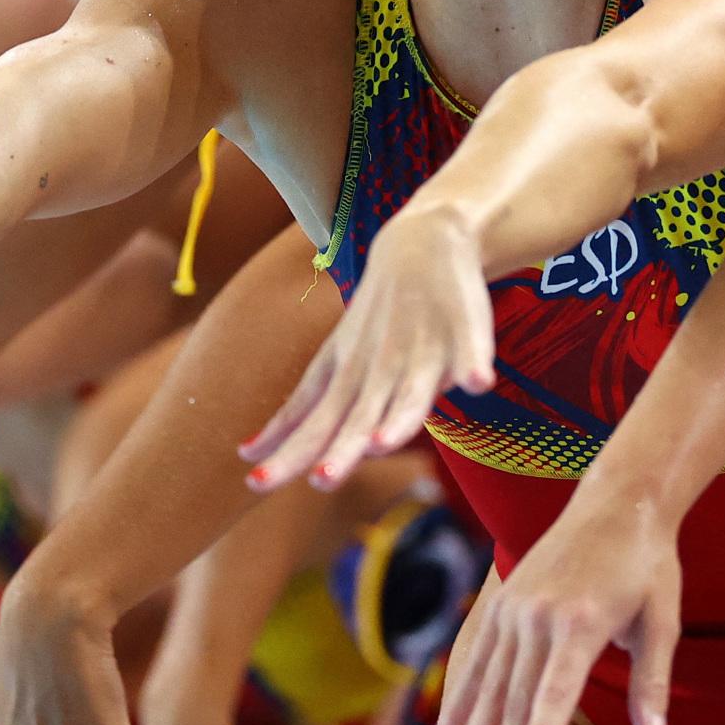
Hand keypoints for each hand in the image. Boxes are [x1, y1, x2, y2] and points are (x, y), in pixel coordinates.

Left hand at [240, 207, 492, 491]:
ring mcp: (422, 351)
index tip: (256, 479)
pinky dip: (473, 365)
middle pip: (359, 415)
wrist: (420, 244)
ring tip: (382, 443)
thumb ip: (299, 413)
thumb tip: (245, 454)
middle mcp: (379, 368)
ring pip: (411, 392)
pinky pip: (470, 349)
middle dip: (342, 448)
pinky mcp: (464, 331)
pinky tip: (478, 383)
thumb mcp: (331, 362)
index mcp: (346, 375)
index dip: (291, 449)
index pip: (313, 418)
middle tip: (321, 479)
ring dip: (398, 420)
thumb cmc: (373, 320)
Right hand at [434, 498, 679, 724]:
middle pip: (516, 700)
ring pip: (489, 685)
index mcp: (582, 621)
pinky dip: (460, 701)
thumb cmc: (648, 565)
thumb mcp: (663, 618)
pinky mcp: (503, 604)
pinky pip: (475, 660)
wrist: (617, 500)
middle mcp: (538, 616)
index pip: (555, 692)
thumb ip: (652, 680)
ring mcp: (514, 609)